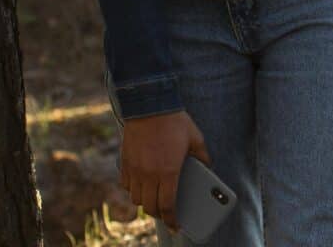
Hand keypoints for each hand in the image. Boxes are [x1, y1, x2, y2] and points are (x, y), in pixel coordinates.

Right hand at [120, 109, 208, 230]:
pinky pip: (127, 186)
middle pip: (150, 206)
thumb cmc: (175, 121)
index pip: (168, 205)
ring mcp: (135, 170)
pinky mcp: (125, 163)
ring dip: (146, 202)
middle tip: (166, 213)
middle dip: (159, 214)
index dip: (172, 220)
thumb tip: (208, 166)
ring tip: (155, 199)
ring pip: (137, 199)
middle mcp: (149, 174)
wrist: (149, 105)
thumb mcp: (195, 137)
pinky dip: (134, 190)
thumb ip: (202, 155)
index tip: (176, 226)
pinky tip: (142, 185)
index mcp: (168, 171)